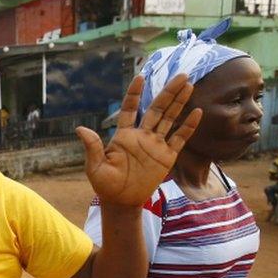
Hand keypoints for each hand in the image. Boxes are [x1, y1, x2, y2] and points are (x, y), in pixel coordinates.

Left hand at [76, 73, 202, 206]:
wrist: (121, 201)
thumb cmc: (105, 184)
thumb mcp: (95, 166)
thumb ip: (92, 147)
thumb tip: (80, 129)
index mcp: (123, 135)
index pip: (130, 109)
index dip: (135, 94)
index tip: (140, 77)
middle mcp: (141, 136)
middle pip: (156, 109)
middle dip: (168, 92)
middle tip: (181, 75)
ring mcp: (155, 144)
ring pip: (169, 119)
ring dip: (179, 102)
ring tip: (188, 85)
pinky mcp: (167, 156)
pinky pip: (179, 138)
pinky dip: (188, 126)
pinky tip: (197, 112)